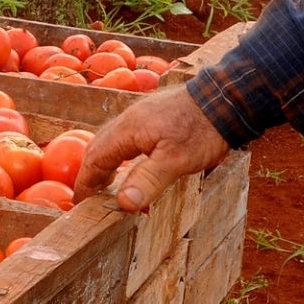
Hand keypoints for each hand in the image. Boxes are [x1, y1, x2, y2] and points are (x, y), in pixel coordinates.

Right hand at [75, 88, 229, 212]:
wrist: (224, 101)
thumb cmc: (201, 131)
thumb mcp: (175, 161)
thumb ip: (147, 181)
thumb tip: (122, 203)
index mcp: (127, 130)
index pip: (95, 159)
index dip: (86, 183)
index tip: (80, 203)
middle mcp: (128, 120)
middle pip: (98, 148)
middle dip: (90, 174)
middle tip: (88, 197)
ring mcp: (140, 115)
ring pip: (111, 141)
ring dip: (103, 163)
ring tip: (104, 184)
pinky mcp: (152, 116)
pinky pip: (124, 136)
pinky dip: (117, 153)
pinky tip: (127, 162)